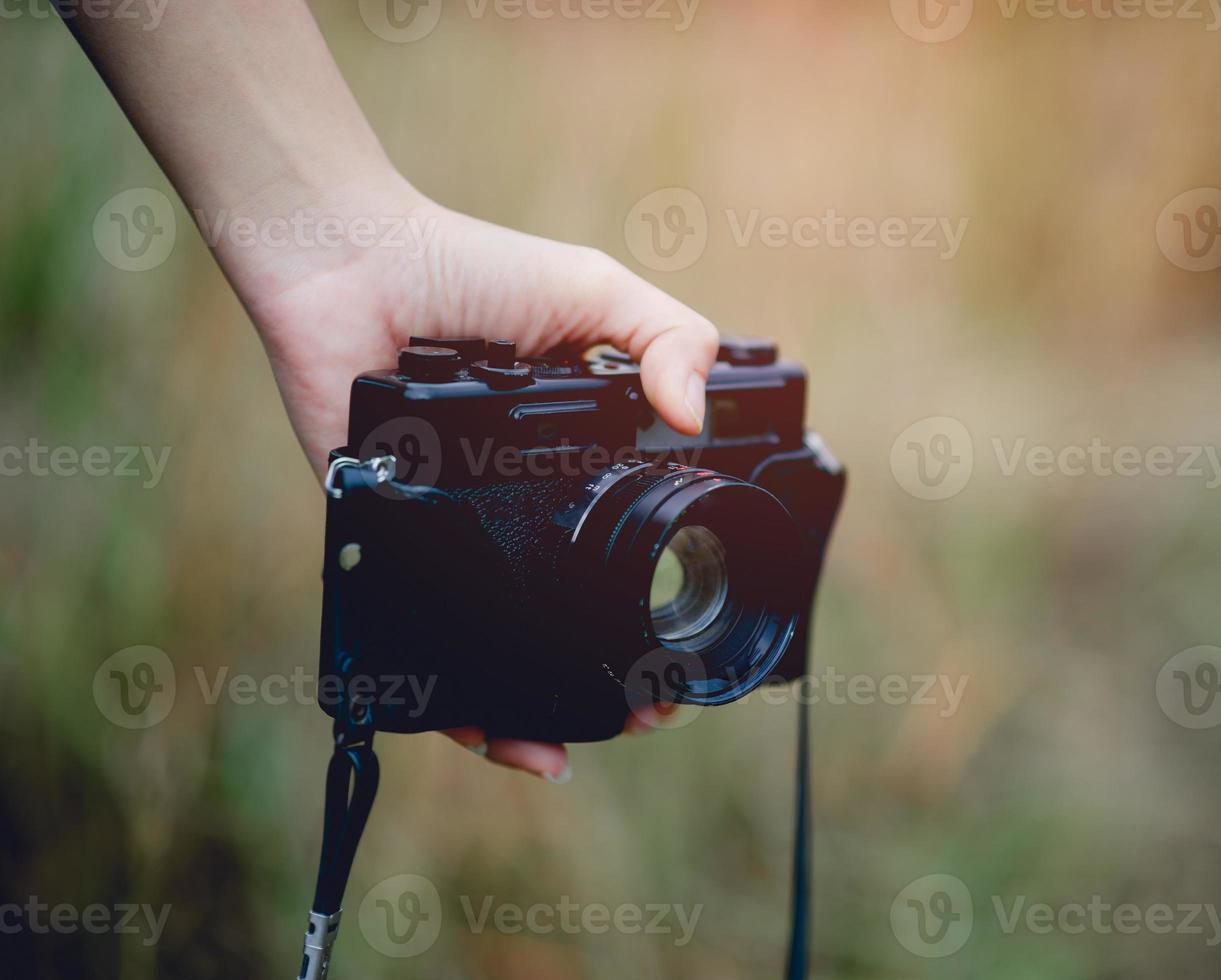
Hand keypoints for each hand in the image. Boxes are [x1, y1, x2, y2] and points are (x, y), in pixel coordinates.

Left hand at [228, 175, 717, 778]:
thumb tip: (696, 416)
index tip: (680, 650)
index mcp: (563, 463)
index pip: (619, 550)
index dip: (651, 605)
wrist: (355, 261)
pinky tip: (484, 730)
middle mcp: (510, 510)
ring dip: (525, 712)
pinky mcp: (384, 536)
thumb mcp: (597, 296)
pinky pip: (414, 628)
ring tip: (558, 752)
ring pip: (491, 644)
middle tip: (638, 716)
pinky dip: (442, 689)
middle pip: (559, 616)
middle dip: (598, 682)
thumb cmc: (473, 269)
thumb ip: (668, 336)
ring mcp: (449, 530)